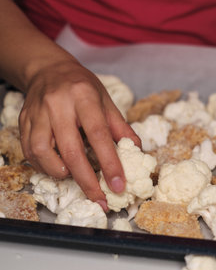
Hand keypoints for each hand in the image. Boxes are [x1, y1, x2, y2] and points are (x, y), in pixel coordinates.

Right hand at [19, 60, 140, 209]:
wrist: (48, 69)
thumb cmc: (82, 86)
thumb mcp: (106, 101)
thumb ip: (120, 127)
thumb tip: (138, 150)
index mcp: (84, 97)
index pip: (99, 134)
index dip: (110, 162)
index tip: (118, 185)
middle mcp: (58, 105)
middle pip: (71, 150)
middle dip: (86, 181)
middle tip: (99, 199)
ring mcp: (37, 113)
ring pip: (43, 152)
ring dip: (60, 173)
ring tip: (74, 177)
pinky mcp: (23, 121)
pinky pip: (30, 151)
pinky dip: (44, 166)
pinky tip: (58, 168)